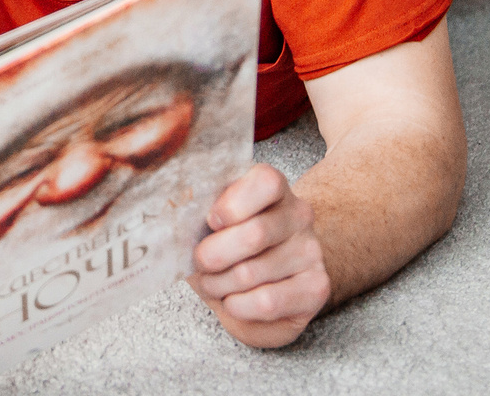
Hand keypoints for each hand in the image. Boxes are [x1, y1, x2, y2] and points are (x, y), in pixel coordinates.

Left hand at [189, 163, 330, 347]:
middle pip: (254, 234)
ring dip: (218, 285)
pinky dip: (237, 306)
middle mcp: (298, 214)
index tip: (210, 221)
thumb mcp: (212, 224)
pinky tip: (233, 301)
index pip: (265, 182)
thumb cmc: (230, 247)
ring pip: (251, 273)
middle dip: (213, 255)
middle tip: (199, 263)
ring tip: (212, 284)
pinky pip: (266, 301)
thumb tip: (172, 225)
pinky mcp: (317, 287)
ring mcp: (310, 250)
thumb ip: (199, 216)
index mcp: (272, 188)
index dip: (232, 205)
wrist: (266, 282)